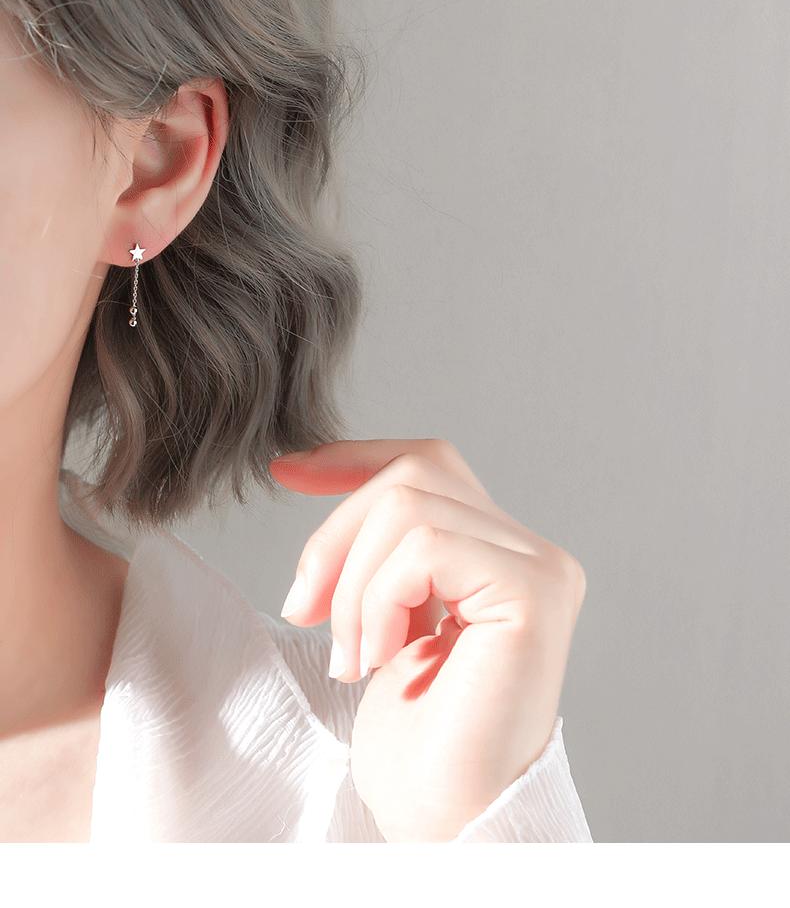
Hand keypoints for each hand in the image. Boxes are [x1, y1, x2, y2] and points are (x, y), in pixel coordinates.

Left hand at [270, 438, 586, 841]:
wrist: (444, 817)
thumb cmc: (413, 736)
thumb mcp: (378, 615)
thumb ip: (373, 548)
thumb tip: (305, 469)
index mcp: (497, 555)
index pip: (429, 464)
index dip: (355, 458)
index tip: (288, 471)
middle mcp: (530, 553)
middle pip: (411, 476)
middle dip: (335, 537)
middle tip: (302, 611)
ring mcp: (539, 567)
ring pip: (409, 504)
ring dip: (353, 584)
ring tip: (352, 656)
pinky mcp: (532, 591)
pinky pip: (425, 546)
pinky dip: (379, 598)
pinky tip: (381, 659)